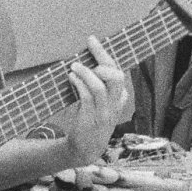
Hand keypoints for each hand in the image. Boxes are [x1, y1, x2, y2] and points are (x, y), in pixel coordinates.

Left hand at [57, 38, 131, 166]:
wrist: (86, 149)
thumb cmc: (91, 120)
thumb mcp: (101, 104)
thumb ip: (97, 86)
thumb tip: (84, 62)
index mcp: (120, 98)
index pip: (118, 72)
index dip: (105, 55)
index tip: (92, 40)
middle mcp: (115, 104)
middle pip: (116, 76)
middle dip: (102, 57)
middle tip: (88, 46)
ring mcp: (104, 113)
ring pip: (100, 87)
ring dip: (86, 73)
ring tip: (74, 66)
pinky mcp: (91, 119)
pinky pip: (87, 98)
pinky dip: (79, 84)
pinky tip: (71, 77)